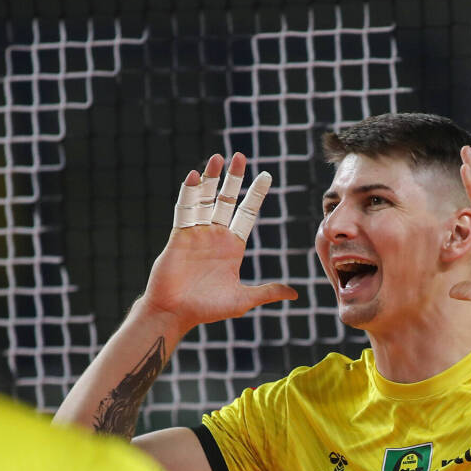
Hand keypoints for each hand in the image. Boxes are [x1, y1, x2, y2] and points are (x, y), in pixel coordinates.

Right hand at [142, 153, 296, 330]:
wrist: (175, 313)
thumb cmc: (207, 309)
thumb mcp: (243, 299)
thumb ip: (267, 291)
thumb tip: (295, 294)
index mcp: (232, 247)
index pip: (246, 213)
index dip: (255, 195)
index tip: (266, 176)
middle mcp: (215, 236)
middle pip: (226, 200)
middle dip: (233, 179)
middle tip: (240, 156)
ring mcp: (197, 233)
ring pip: (205, 199)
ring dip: (211, 179)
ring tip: (218, 158)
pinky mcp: (179, 235)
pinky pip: (185, 209)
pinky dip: (190, 193)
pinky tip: (196, 176)